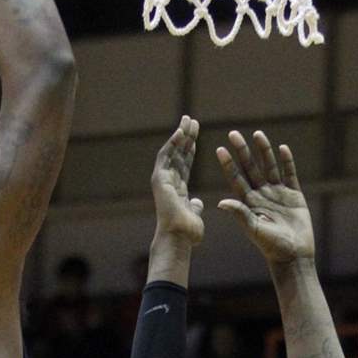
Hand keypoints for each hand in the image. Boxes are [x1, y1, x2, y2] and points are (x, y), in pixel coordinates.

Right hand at [151, 116, 204, 246]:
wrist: (178, 237)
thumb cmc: (187, 233)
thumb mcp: (194, 214)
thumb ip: (194, 206)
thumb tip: (197, 202)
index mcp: (177, 190)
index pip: (184, 165)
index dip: (190, 150)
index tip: (196, 137)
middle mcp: (168, 182)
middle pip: (178, 154)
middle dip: (185, 137)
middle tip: (192, 121)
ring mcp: (163, 179)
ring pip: (172, 151)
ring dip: (180, 135)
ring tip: (188, 120)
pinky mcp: (159, 178)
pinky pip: (166, 156)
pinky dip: (173, 143)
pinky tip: (181, 131)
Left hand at [216, 130, 313, 263]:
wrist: (294, 255)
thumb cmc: (272, 246)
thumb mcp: (253, 229)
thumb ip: (240, 214)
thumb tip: (220, 202)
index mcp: (249, 203)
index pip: (236, 179)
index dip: (228, 164)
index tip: (220, 149)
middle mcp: (261, 195)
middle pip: (250, 168)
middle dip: (242, 151)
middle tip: (233, 133)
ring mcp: (277, 194)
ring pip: (269, 167)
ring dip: (263, 151)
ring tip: (257, 134)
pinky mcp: (294, 195)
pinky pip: (289, 174)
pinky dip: (287, 161)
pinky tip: (282, 148)